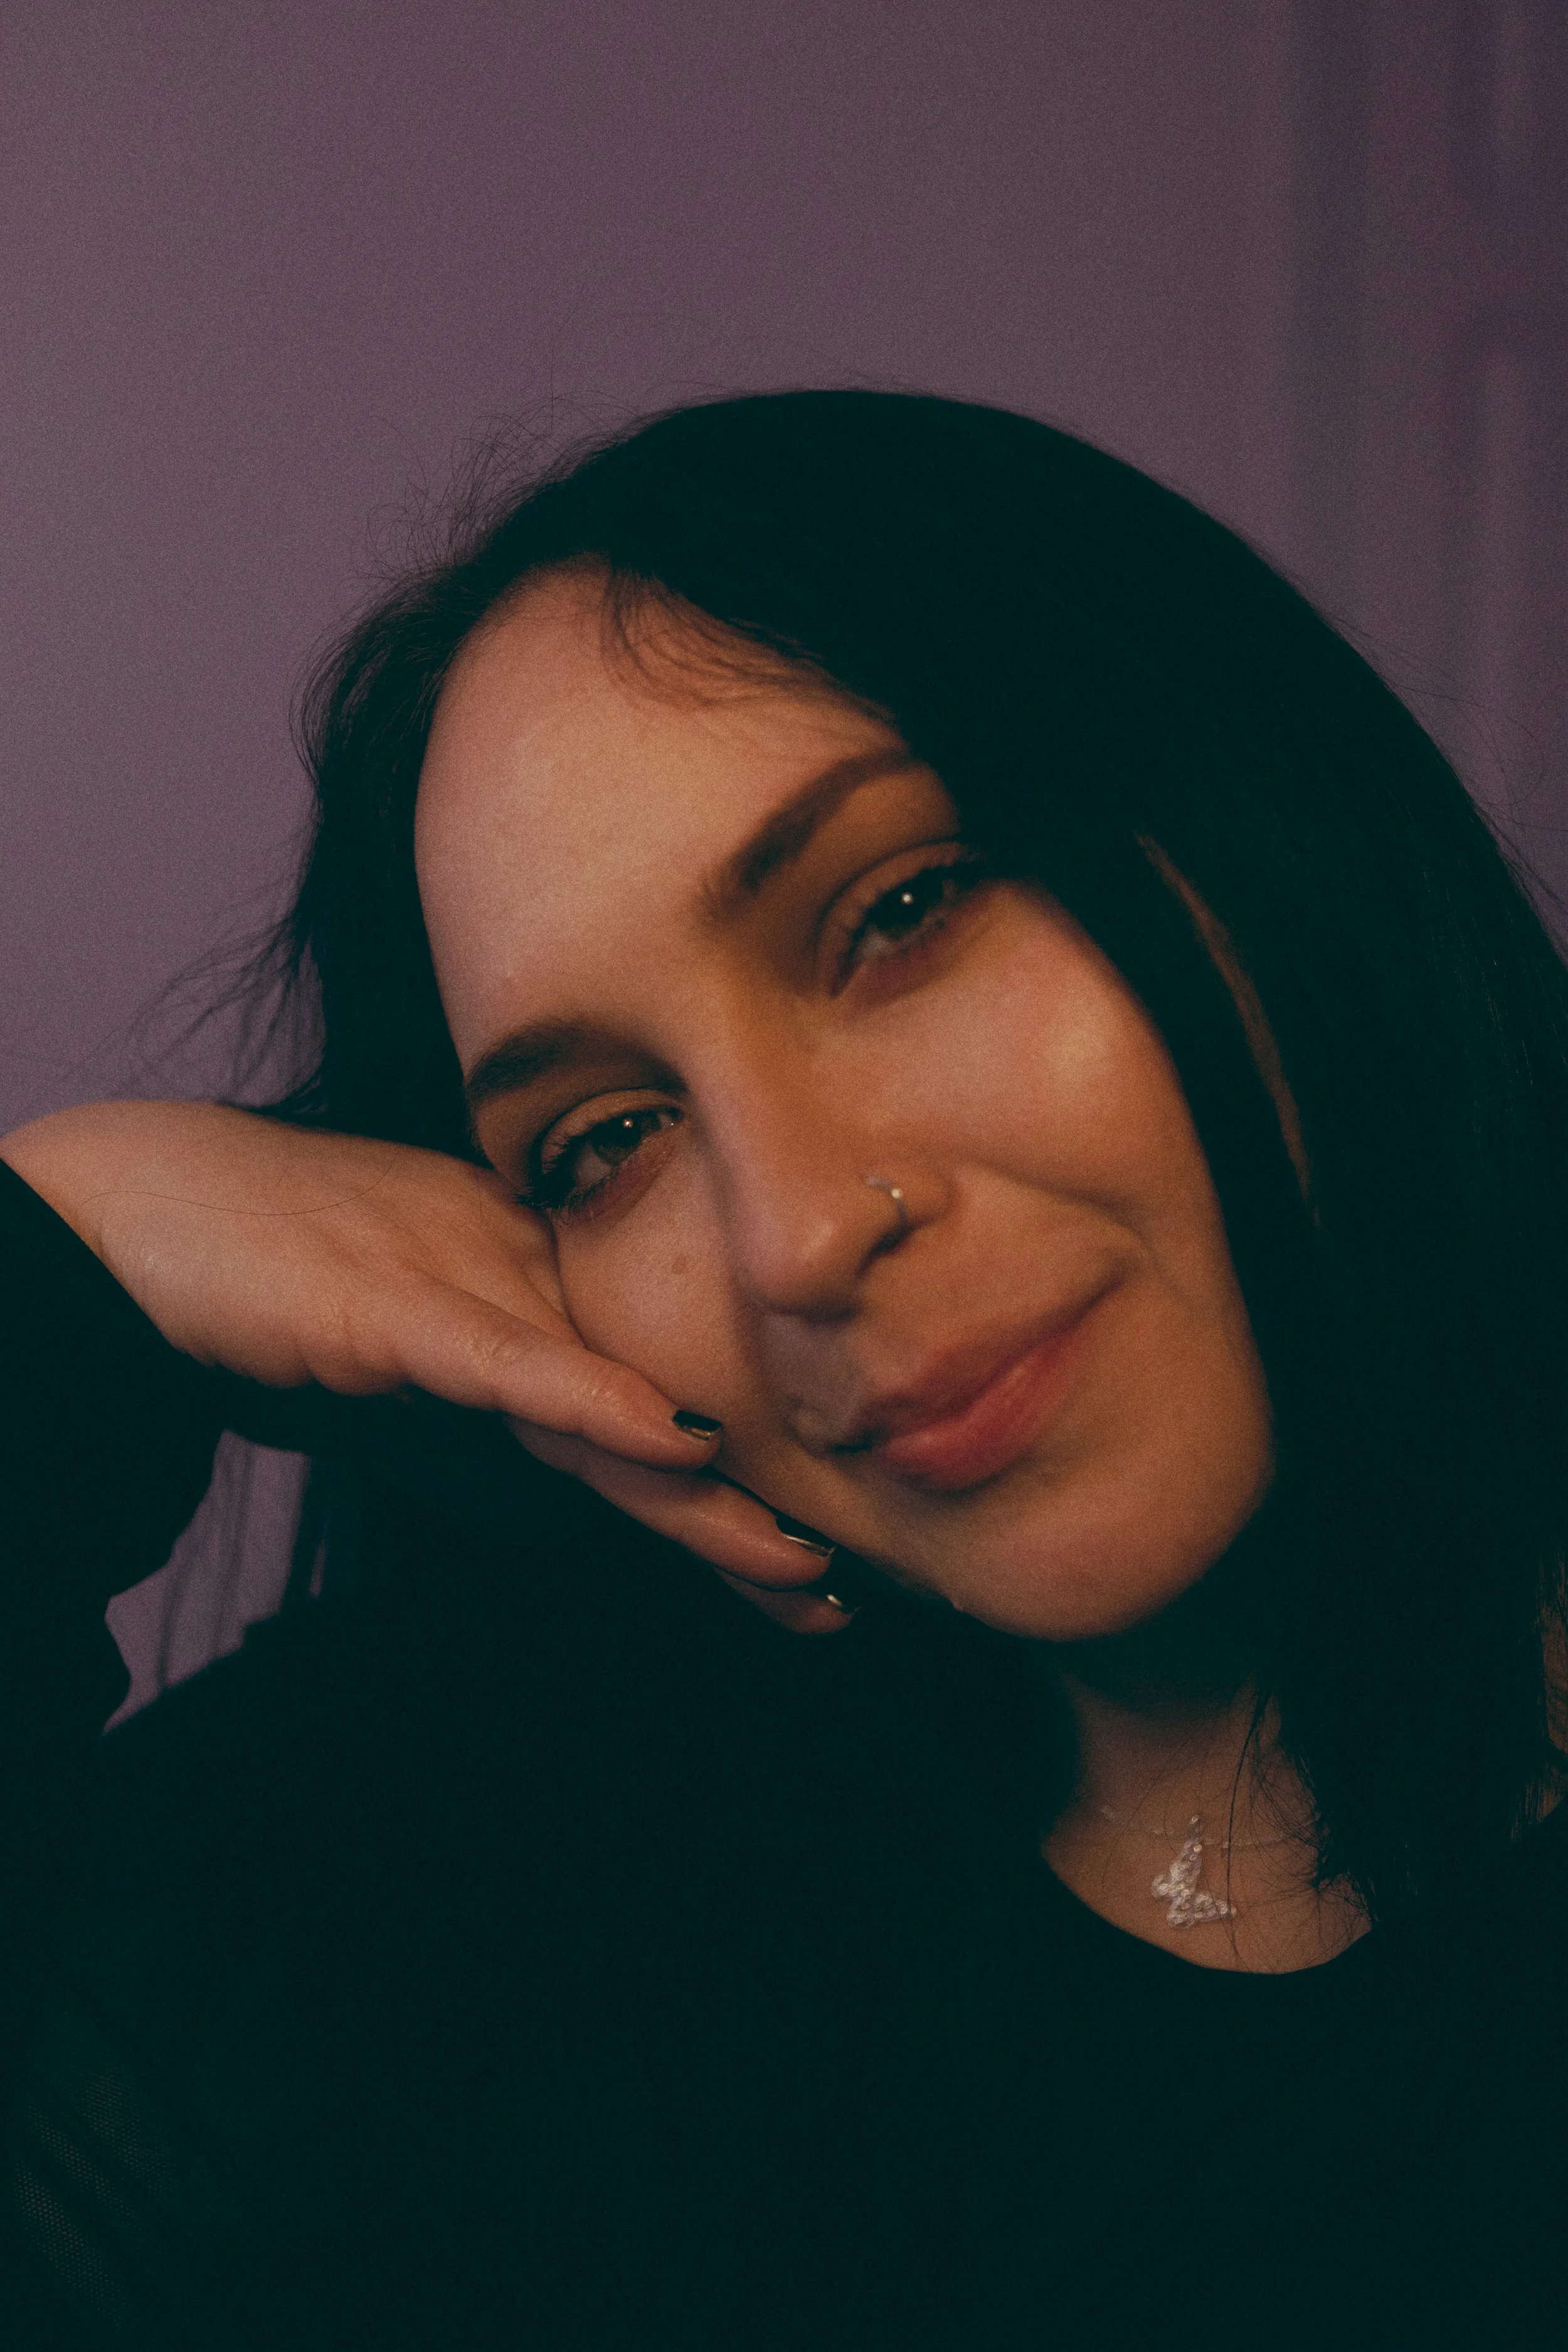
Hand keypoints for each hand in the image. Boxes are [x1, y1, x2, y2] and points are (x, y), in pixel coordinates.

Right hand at [0, 1102, 850, 1630]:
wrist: (132, 1205)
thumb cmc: (263, 1279)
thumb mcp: (390, 1385)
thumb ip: (469, 1444)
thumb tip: (543, 1523)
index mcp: (532, 1296)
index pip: (648, 1405)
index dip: (725, 1492)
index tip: (805, 1571)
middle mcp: (523, 1283)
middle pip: (654, 1411)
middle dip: (743, 1512)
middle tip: (846, 1592)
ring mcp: (468, 1285)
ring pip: (609, 1397)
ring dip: (703, 1488)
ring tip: (797, 1560)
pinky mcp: (398, 1302)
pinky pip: (514, 1362)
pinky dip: (593, 1405)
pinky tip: (675, 1445)